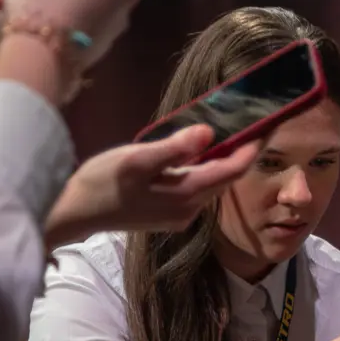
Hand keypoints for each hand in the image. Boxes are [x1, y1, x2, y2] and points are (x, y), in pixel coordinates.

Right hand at [47, 125, 259, 247]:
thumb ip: (174, 148)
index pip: (231, 171)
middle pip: (225, 179)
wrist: (74, 214)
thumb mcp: (137, 160)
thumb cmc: (102, 183)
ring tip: (230, 134)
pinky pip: (196, 189)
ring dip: (222, 161)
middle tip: (252, 125)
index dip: (250, 148)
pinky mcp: (167, 215)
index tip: (266, 125)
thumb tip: (210, 133)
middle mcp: (190, 210)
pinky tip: (197, 154)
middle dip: (241, 153)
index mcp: (186, 195)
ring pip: (211, 184)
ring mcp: (179, 216)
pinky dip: (203, 170)